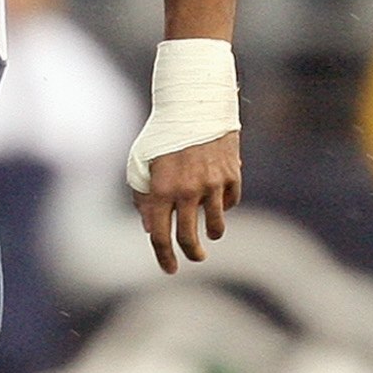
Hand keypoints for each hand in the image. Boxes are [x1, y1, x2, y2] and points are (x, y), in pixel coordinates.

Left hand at [133, 133, 240, 274]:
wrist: (195, 102)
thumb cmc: (162, 133)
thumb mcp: (141, 162)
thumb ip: (143, 197)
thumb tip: (152, 228)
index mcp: (161, 189)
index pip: (161, 236)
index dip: (164, 257)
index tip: (170, 269)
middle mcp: (187, 190)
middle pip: (189, 238)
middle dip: (192, 254)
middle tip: (196, 257)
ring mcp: (212, 183)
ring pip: (216, 226)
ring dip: (212, 233)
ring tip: (209, 233)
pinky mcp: (232, 174)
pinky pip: (230, 202)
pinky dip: (224, 205)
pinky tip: (218, 199)